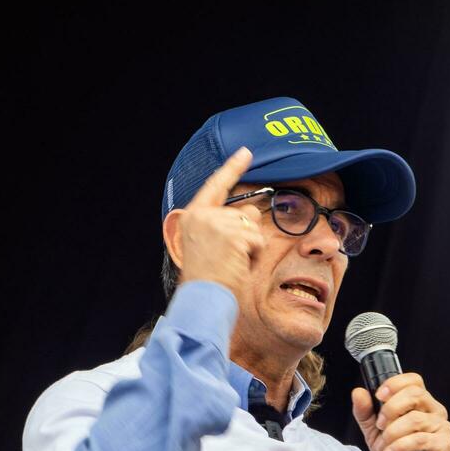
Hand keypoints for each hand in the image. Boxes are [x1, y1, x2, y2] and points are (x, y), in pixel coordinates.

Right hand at [168, 148, 265, 295]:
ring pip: (253, 226)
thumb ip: (222, 225)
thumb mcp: (208, 245)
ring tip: (232, 263)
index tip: (245, 152)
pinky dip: (254, 254)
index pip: (215, 185)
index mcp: (192, 216)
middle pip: (244, 212)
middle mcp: (202, 215)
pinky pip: (257, 240)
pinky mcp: (232, 234)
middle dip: (247, 235)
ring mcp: (217, 223)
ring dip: (250, 247)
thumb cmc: (207, 278)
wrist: (202, 298)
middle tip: (229, 258)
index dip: (232, 168)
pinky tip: (238, 265)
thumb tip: (250, 212)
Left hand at [352, 373, 449, 450]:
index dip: (395, 383)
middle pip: (415, 394)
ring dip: (393, 432)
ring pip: (415, 418)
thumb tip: (358, 392)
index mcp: (421, 404)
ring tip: (384, 446)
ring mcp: (442, 429)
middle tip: (379, 426)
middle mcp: (435, 412)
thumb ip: (366, 414)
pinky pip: (421, 439)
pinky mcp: (444, 447)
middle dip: (390, 408)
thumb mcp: (376, 435)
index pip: (414, 380)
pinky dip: (401, 445)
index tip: (379, 395)